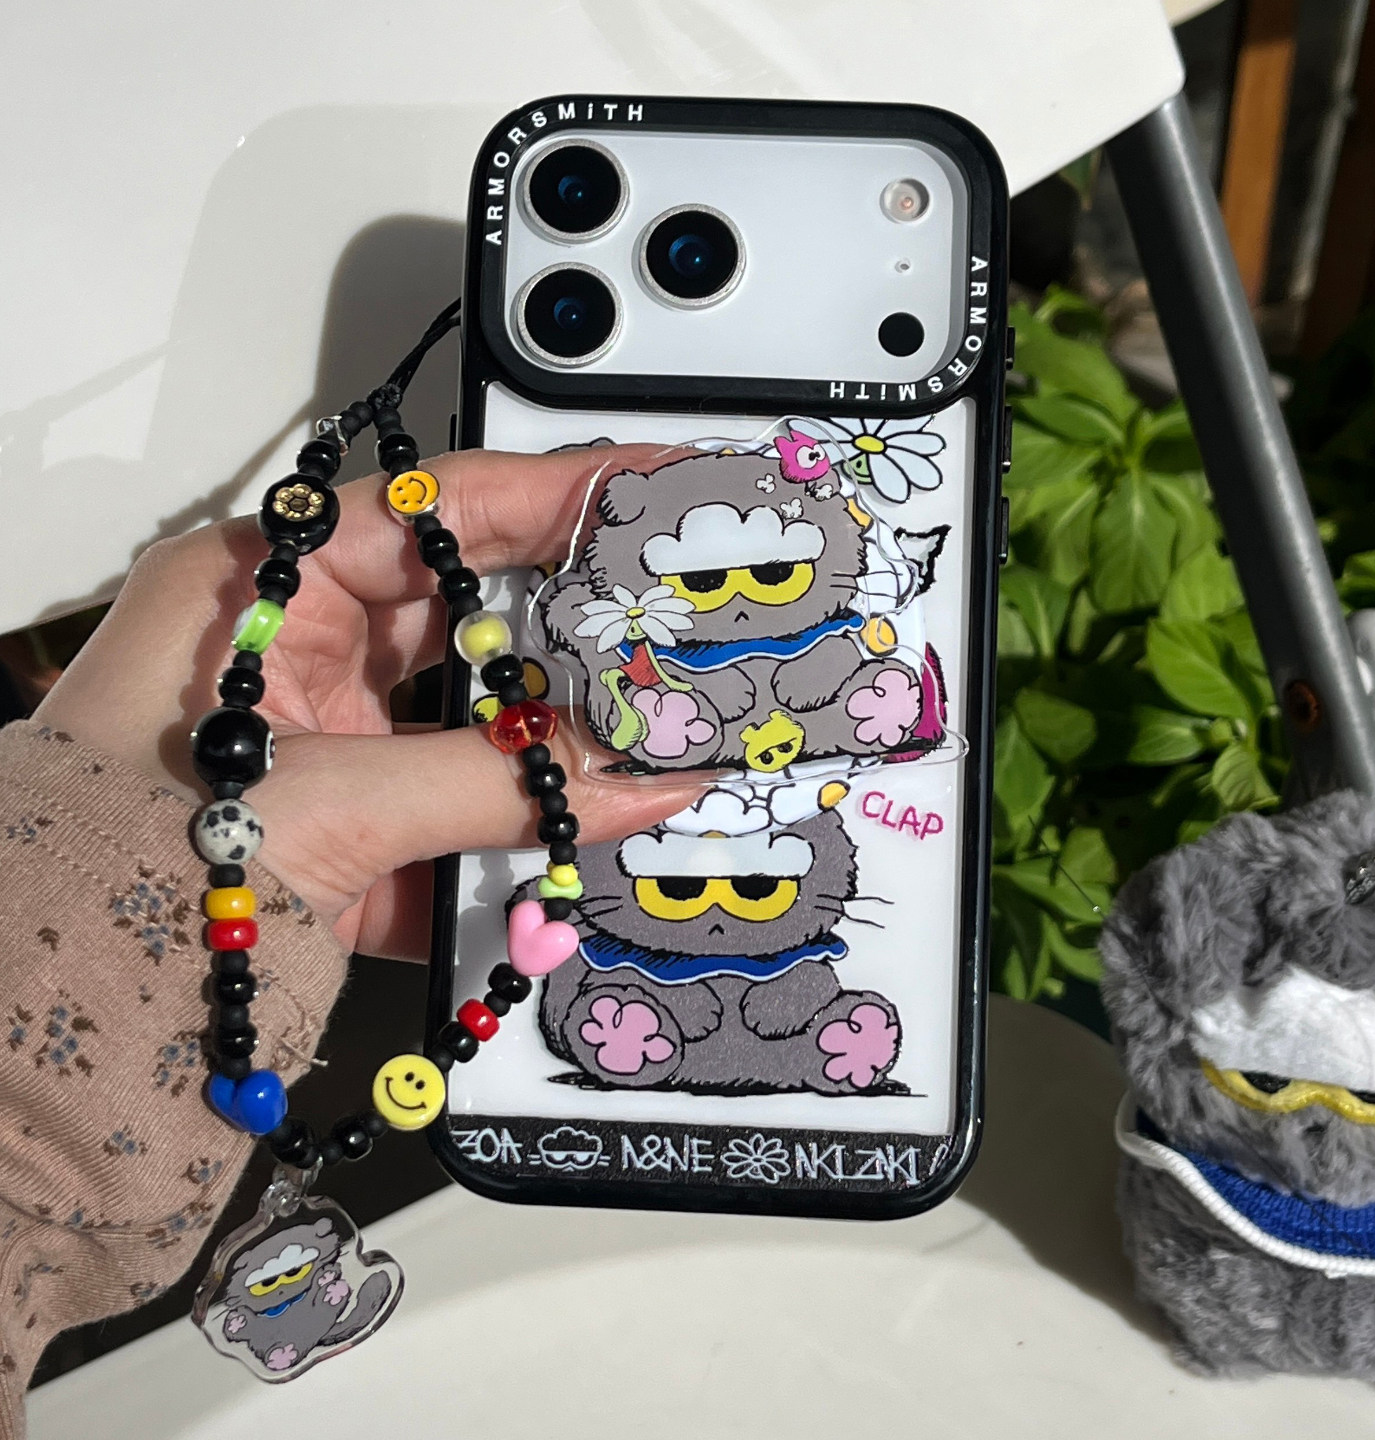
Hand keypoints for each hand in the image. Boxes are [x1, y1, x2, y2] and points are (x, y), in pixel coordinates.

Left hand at [34, 447, 698, 957]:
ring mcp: (326, 732)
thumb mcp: (332, 806)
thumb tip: (649, 781)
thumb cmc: (129, 866)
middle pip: (471, 612)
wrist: (61, 1018)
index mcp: (261, 589)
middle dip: (576, 627)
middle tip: (676, 625)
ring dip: (552, 737)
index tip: (658, 489)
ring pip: (474, 712)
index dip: (559, 493)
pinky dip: (516, 821)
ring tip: (654, 731)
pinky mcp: (349, 815)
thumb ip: (503, 789)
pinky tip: (590, 824)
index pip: (439, 509)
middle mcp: (294, 645)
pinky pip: (459, 796)